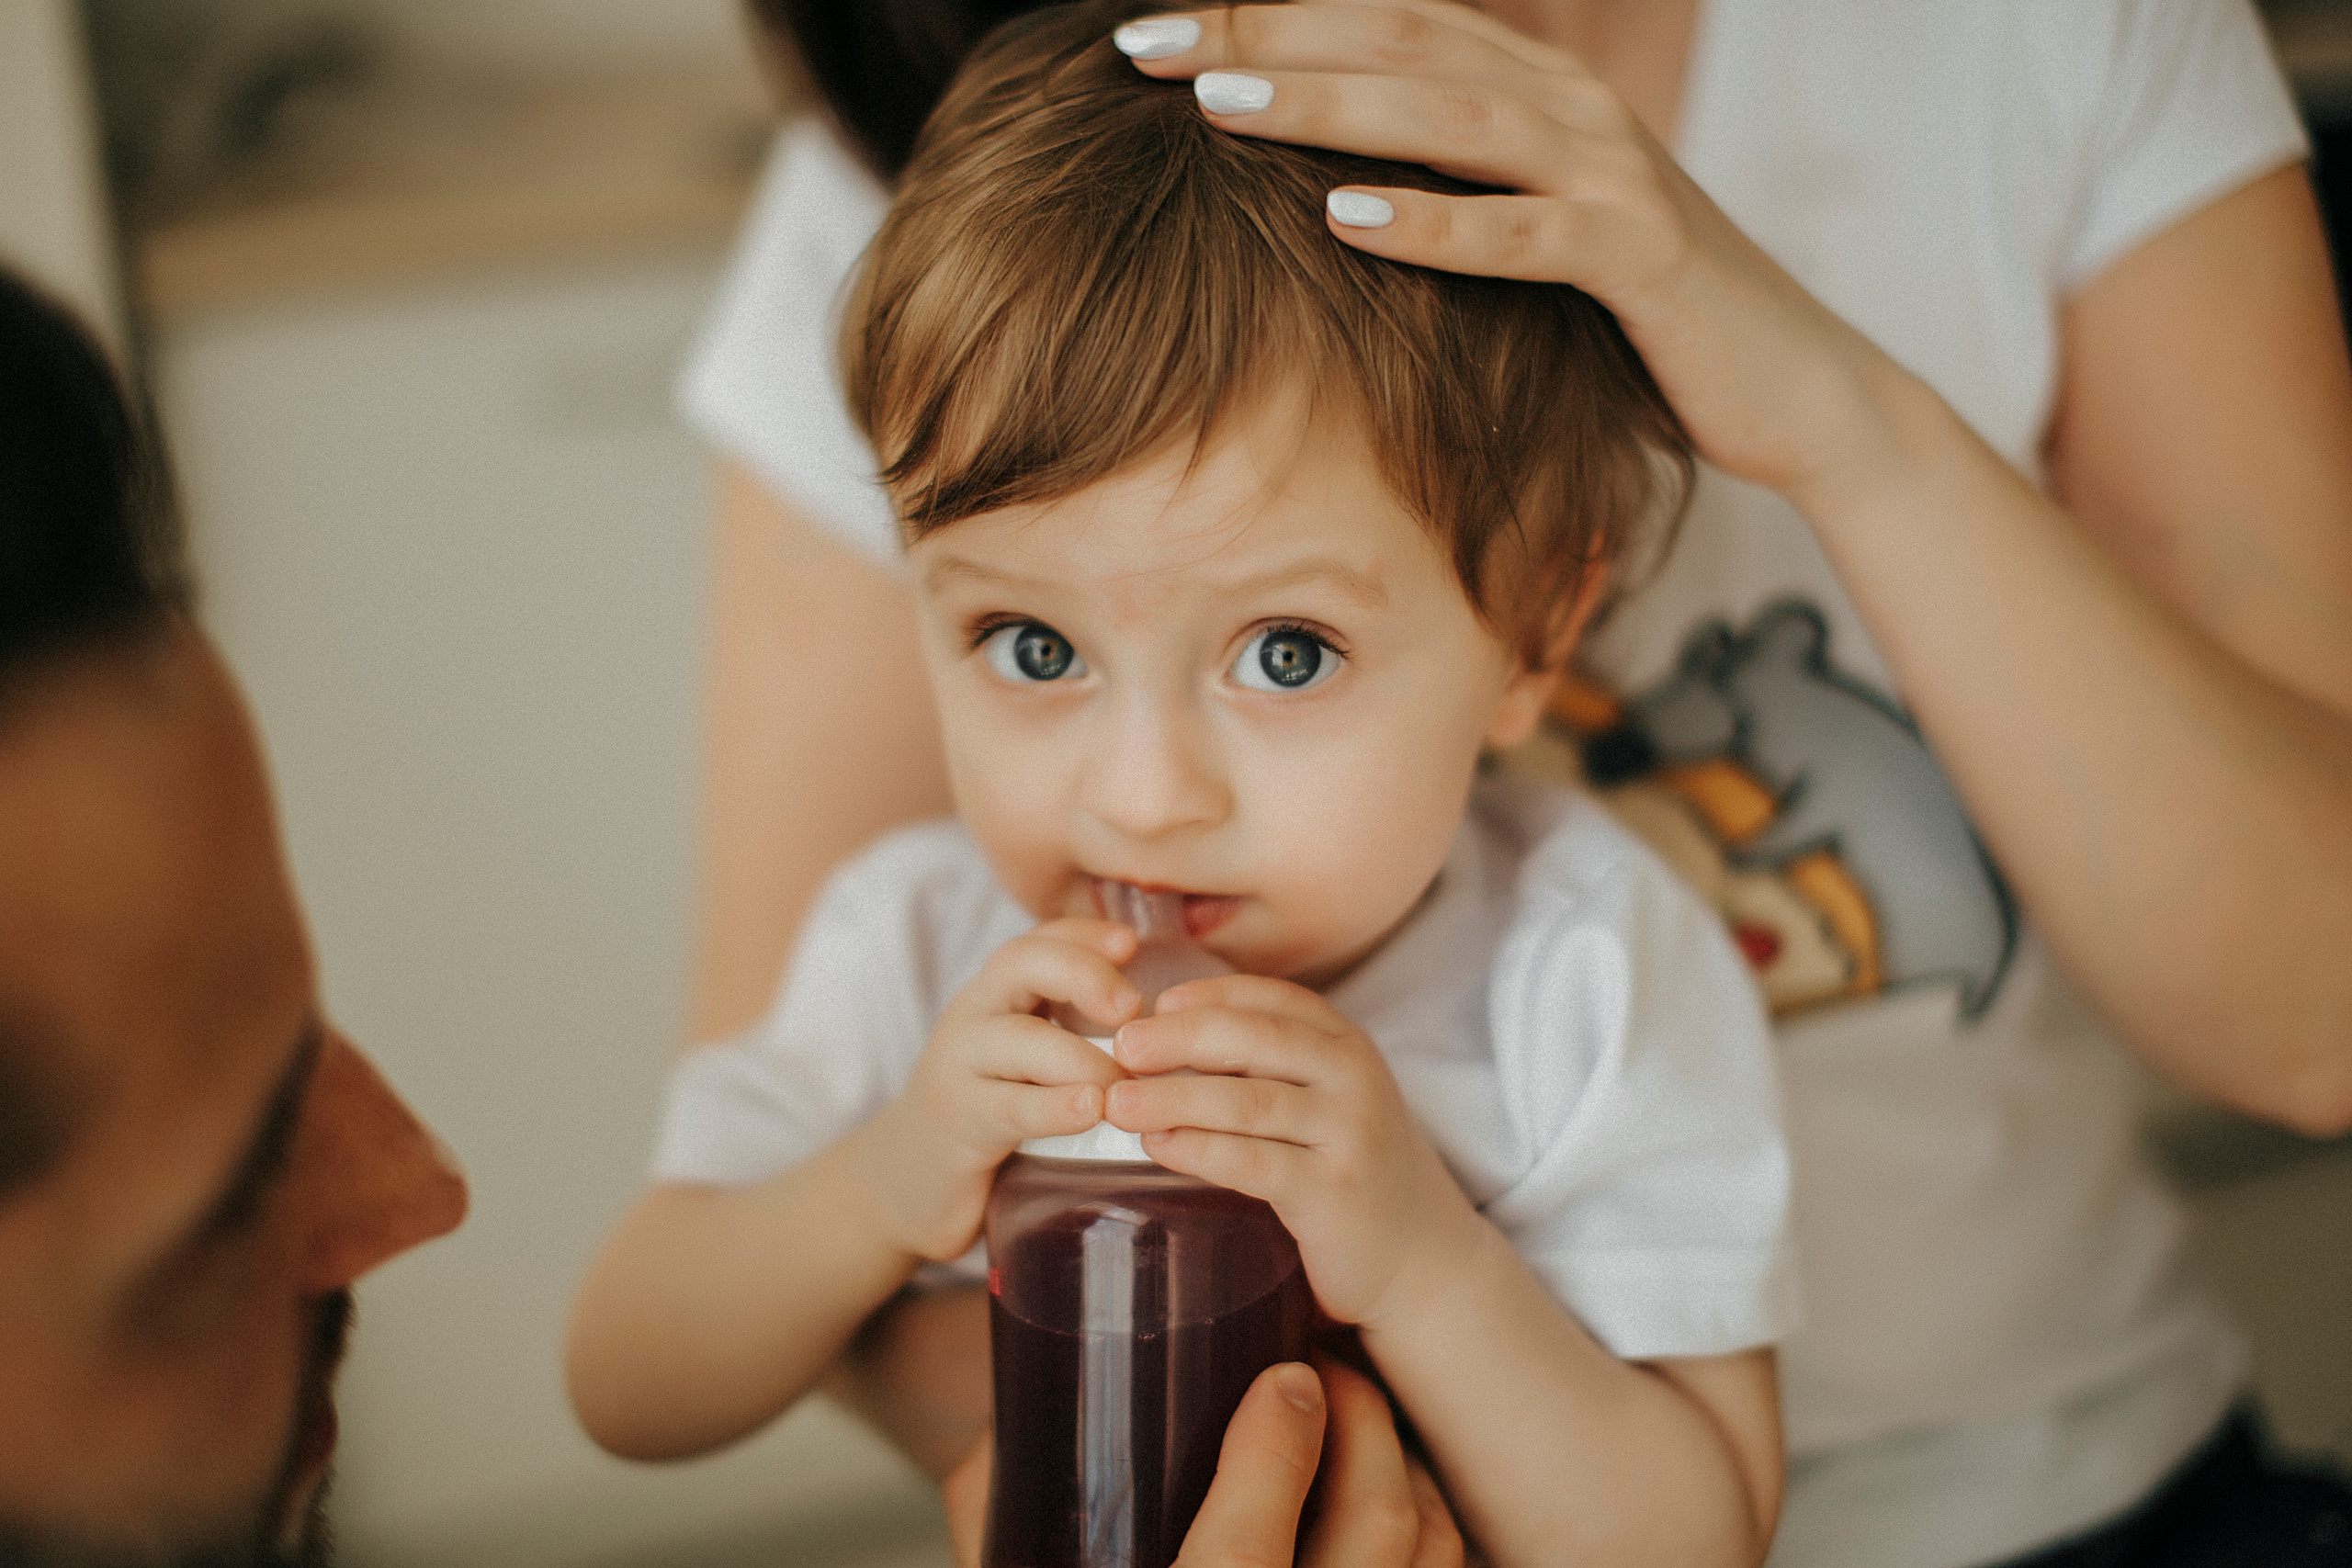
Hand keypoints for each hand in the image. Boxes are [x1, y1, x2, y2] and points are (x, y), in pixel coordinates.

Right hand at [855, 919, 1138, 1259]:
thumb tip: (1168, 1014)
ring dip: (1082, 1056)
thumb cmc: (993, 1108)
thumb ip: (1076, 1026)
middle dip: (1081, 974)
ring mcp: (959, 1067)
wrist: (909, 1179)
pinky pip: (1007, 1106)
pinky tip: (1088, 1109)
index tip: (1131, 943)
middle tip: (1133, 1006)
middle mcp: (974, 1015)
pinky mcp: (958, 1123)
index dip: (1085, 933)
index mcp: (998, 993)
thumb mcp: (1030, 1056)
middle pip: (1018, 963)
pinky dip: (1051, 1106)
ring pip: (1018, 1040)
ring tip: (1126, 1080)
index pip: (1039, 938)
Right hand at [942, 1359, 1465, 1567]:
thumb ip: (1004, 1534)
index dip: (1279, 1441)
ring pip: (1427, 1553)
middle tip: (1324, 1375)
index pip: (1241, 1552)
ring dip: (1405, 1474)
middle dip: (1366, 1422)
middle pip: (1374, 1526)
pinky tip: (1386, 1513)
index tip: (1284, 1374)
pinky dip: (1427, 1538)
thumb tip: (1002, 1437)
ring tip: (1360, 1433)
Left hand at [1105, 975, 1483, 1327]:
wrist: (1419, 1255)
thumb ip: (1267, 1064)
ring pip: (1247, 1101)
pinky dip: (1198, 1150)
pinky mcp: (1334, 1191)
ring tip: (1118, 1101)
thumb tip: (1164, 1033)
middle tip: (1121, 1046)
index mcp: (1346, 1043)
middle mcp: (1354, 1077)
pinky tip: (1158, 1145)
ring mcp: (1349, 1133)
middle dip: (1178, 1038)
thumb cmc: (1349, 1167)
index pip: (1270, 996)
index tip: (1152, 1006)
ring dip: (1174, 1097)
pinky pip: (1253, 1162)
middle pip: (1254, 1038)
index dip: (1206, 995)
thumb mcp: (1323, 1098)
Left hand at [1117, 2, 1907, 514]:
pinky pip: (1528, 236)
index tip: (1153, 31)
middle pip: (1401, 45)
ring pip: (1454, 118)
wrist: (1793, 382)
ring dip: (1332, 107)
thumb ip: (1453, 184)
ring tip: (1223, 107)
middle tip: (1151, 46)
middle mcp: (1572, 107)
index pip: (1384, 23)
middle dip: (1270, 38)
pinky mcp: (1643, 259)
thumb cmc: (1642, 315)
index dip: (1270, 15)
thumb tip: (1326, 179)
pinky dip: (1437, 225)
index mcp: (1536, 89)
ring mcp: (1613, 175)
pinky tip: (1349, 218)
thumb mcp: (1537, 228)